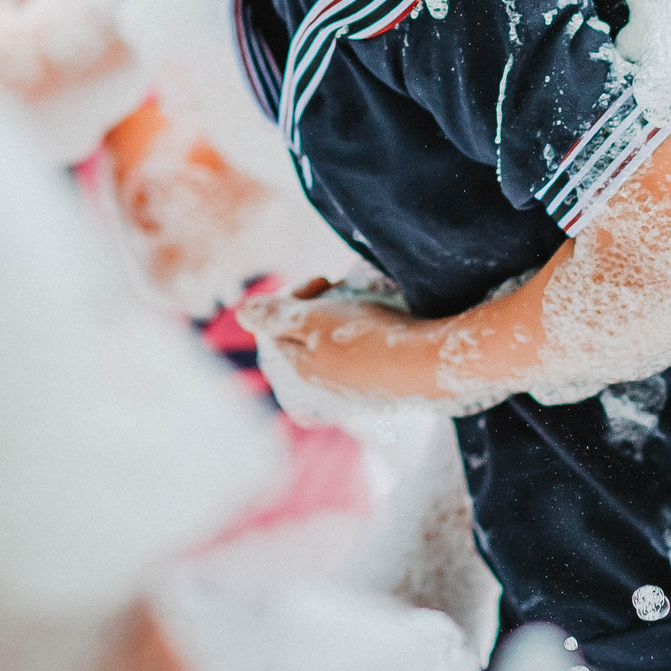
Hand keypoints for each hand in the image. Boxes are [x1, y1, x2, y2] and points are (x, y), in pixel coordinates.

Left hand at [238, 279, 444, 400]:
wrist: (430, 365)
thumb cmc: (365, 338)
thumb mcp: (311, 319)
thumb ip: (275, 317)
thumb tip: (241, 313)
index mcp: (296, 374)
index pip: (274, 329)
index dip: (292, 296)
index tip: (320, 280)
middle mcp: (319, 388)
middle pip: (300, 337)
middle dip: (313, 304)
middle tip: (337, 286)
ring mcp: (350, 390)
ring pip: (328, 343)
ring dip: (338, 313)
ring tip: (359, 297)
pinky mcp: (377, 386)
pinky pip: (355, 354)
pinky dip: (359, 329)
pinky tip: (377, 317)